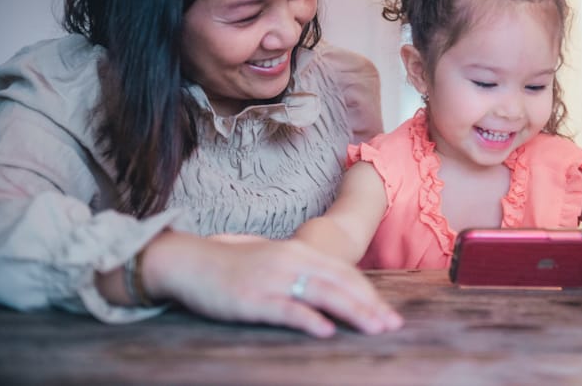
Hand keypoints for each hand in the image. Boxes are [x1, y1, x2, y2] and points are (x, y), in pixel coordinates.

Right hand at [142, 231, 403, 336]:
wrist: (188, 261)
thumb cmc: (232, 264)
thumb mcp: (273, 260)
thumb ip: (302, 270)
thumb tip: (330, 291)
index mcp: (298, 251)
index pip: (345, 272)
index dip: (370, 293)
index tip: (389, 313)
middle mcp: (290, 260)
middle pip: (341, 283)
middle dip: (371, 305)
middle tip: (393, 326)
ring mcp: (272, 278)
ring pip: (322, 294)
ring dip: (353, 312)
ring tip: (375, 329)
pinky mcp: (252, 298)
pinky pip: (286, 309)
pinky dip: (309, 320)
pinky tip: (327, 332)